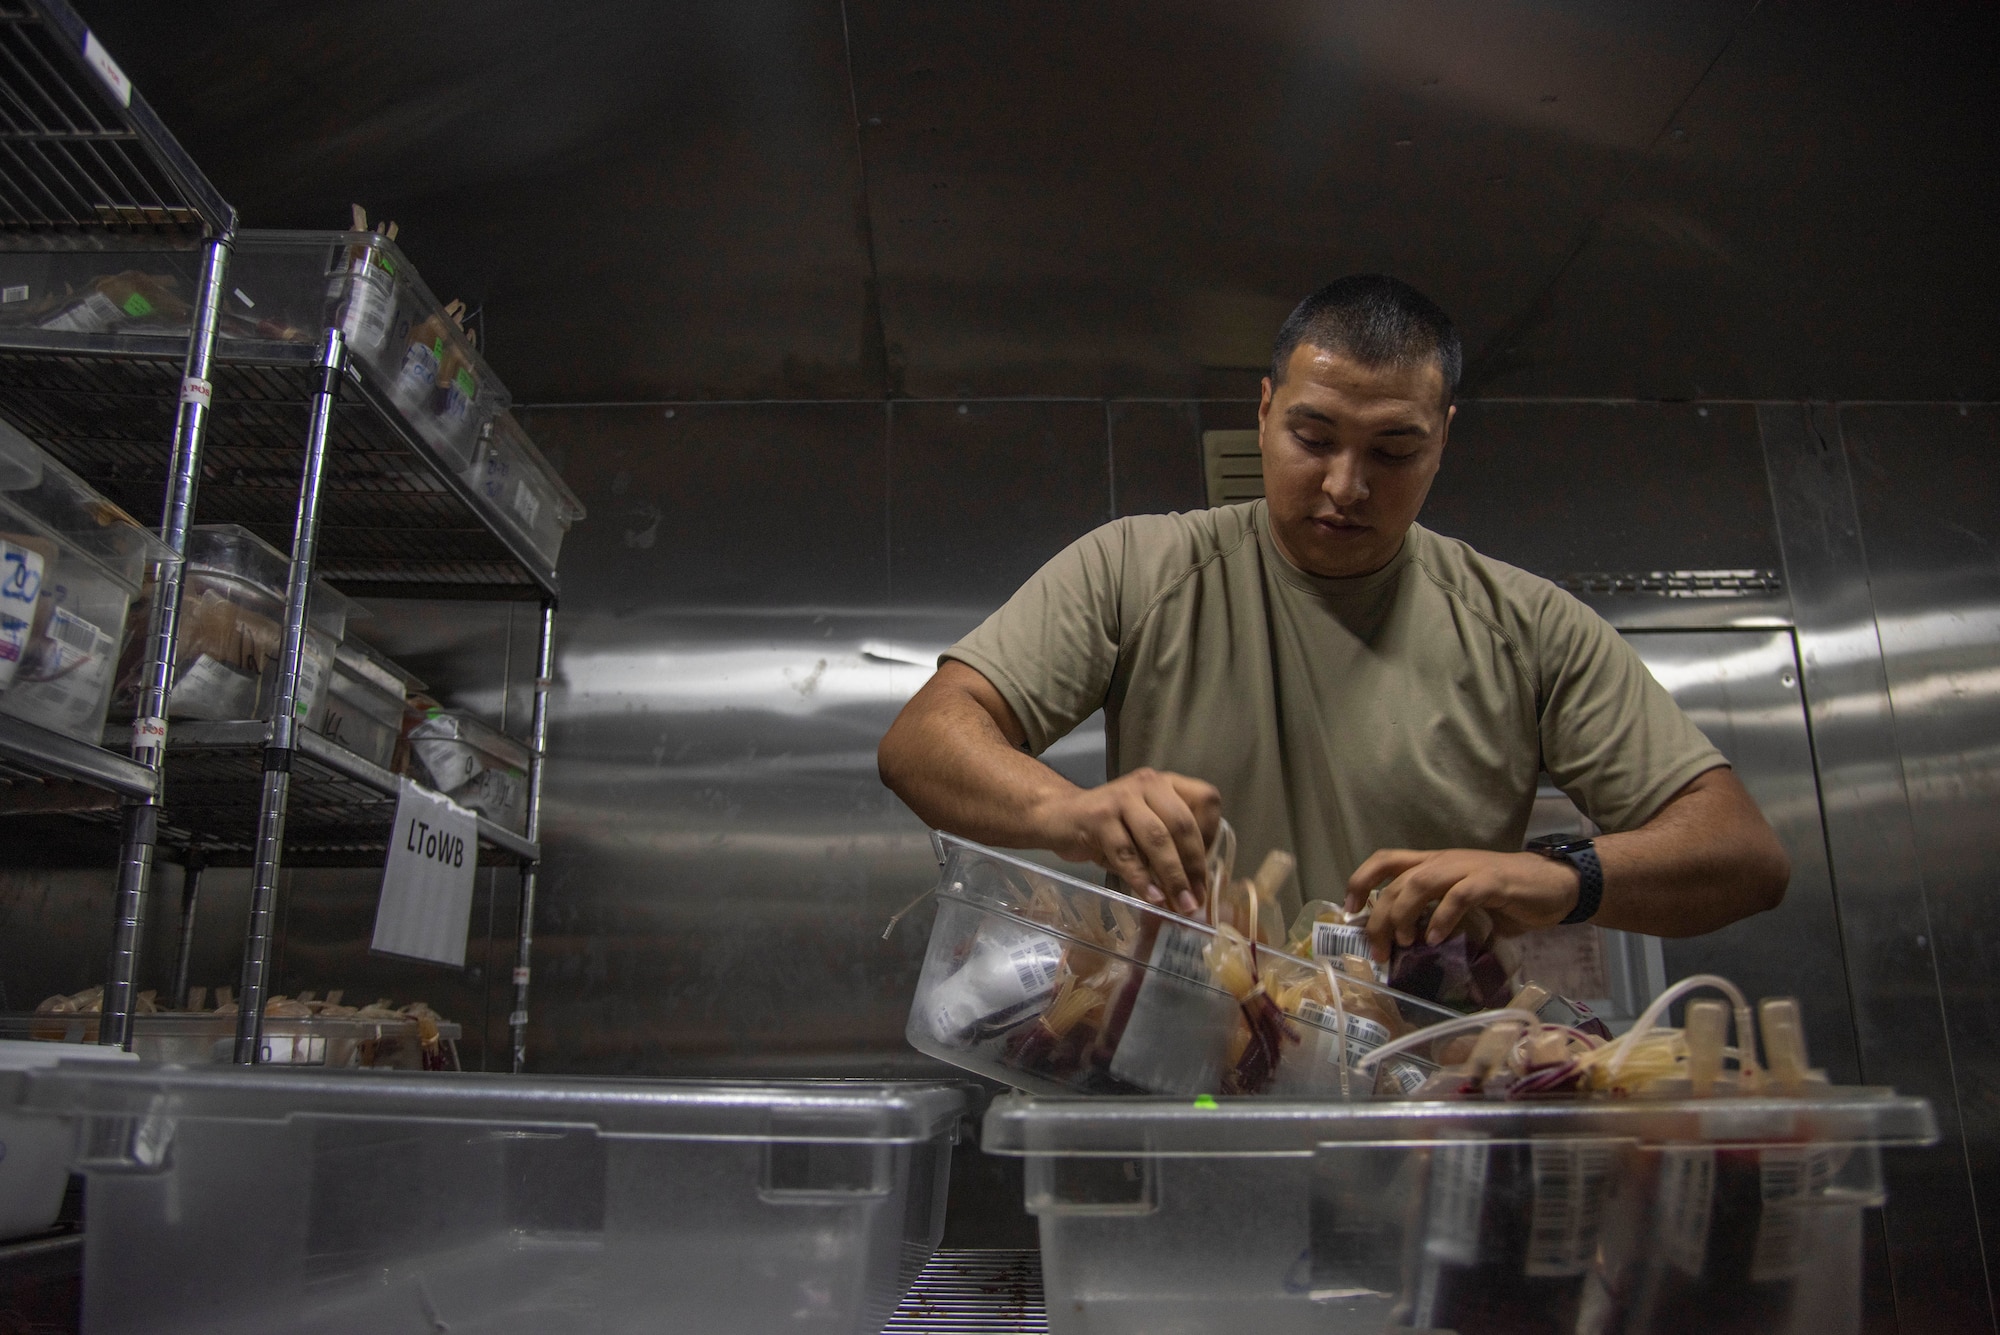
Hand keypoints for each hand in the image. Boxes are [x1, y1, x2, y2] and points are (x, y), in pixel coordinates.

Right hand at [1033, 768, 1221, 913]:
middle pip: (1182, 824)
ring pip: (1157, 839)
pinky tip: (1153, 897)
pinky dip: (1142, 879)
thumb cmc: (1110, 828)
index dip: (1211, 835)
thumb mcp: (1145, 829)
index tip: (1204, 867)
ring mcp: (1122, 798)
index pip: (1206, 800)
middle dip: (1193, 866)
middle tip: (1196, 899)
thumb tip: (1196, 889)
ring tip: (1180, 904)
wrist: (1059, 817)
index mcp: (1166, 784)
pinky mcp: (1098, 818)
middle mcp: (1148, 784)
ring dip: (1172, 876)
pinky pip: (1127, 853)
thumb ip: (1170, 847)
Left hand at [1344, 848, 1580, 960]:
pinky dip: (1443, 916)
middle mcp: (1446, 861)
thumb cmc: (1509, 897)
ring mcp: (1468, 868)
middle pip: (1398, 879)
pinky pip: (1460, 894)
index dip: (1362, 879)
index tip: (1350, 910)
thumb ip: (1439, 916)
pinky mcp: (1493, 881)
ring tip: (1402, 942)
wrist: (1557, 885)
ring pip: (1421, 880)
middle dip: (1379, 915)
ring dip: (1404, 913)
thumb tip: (1412, 947)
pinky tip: (1436, 939)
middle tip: (1377, 949)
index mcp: (1435, 864)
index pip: (1387, 860)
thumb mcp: (1465, 906)